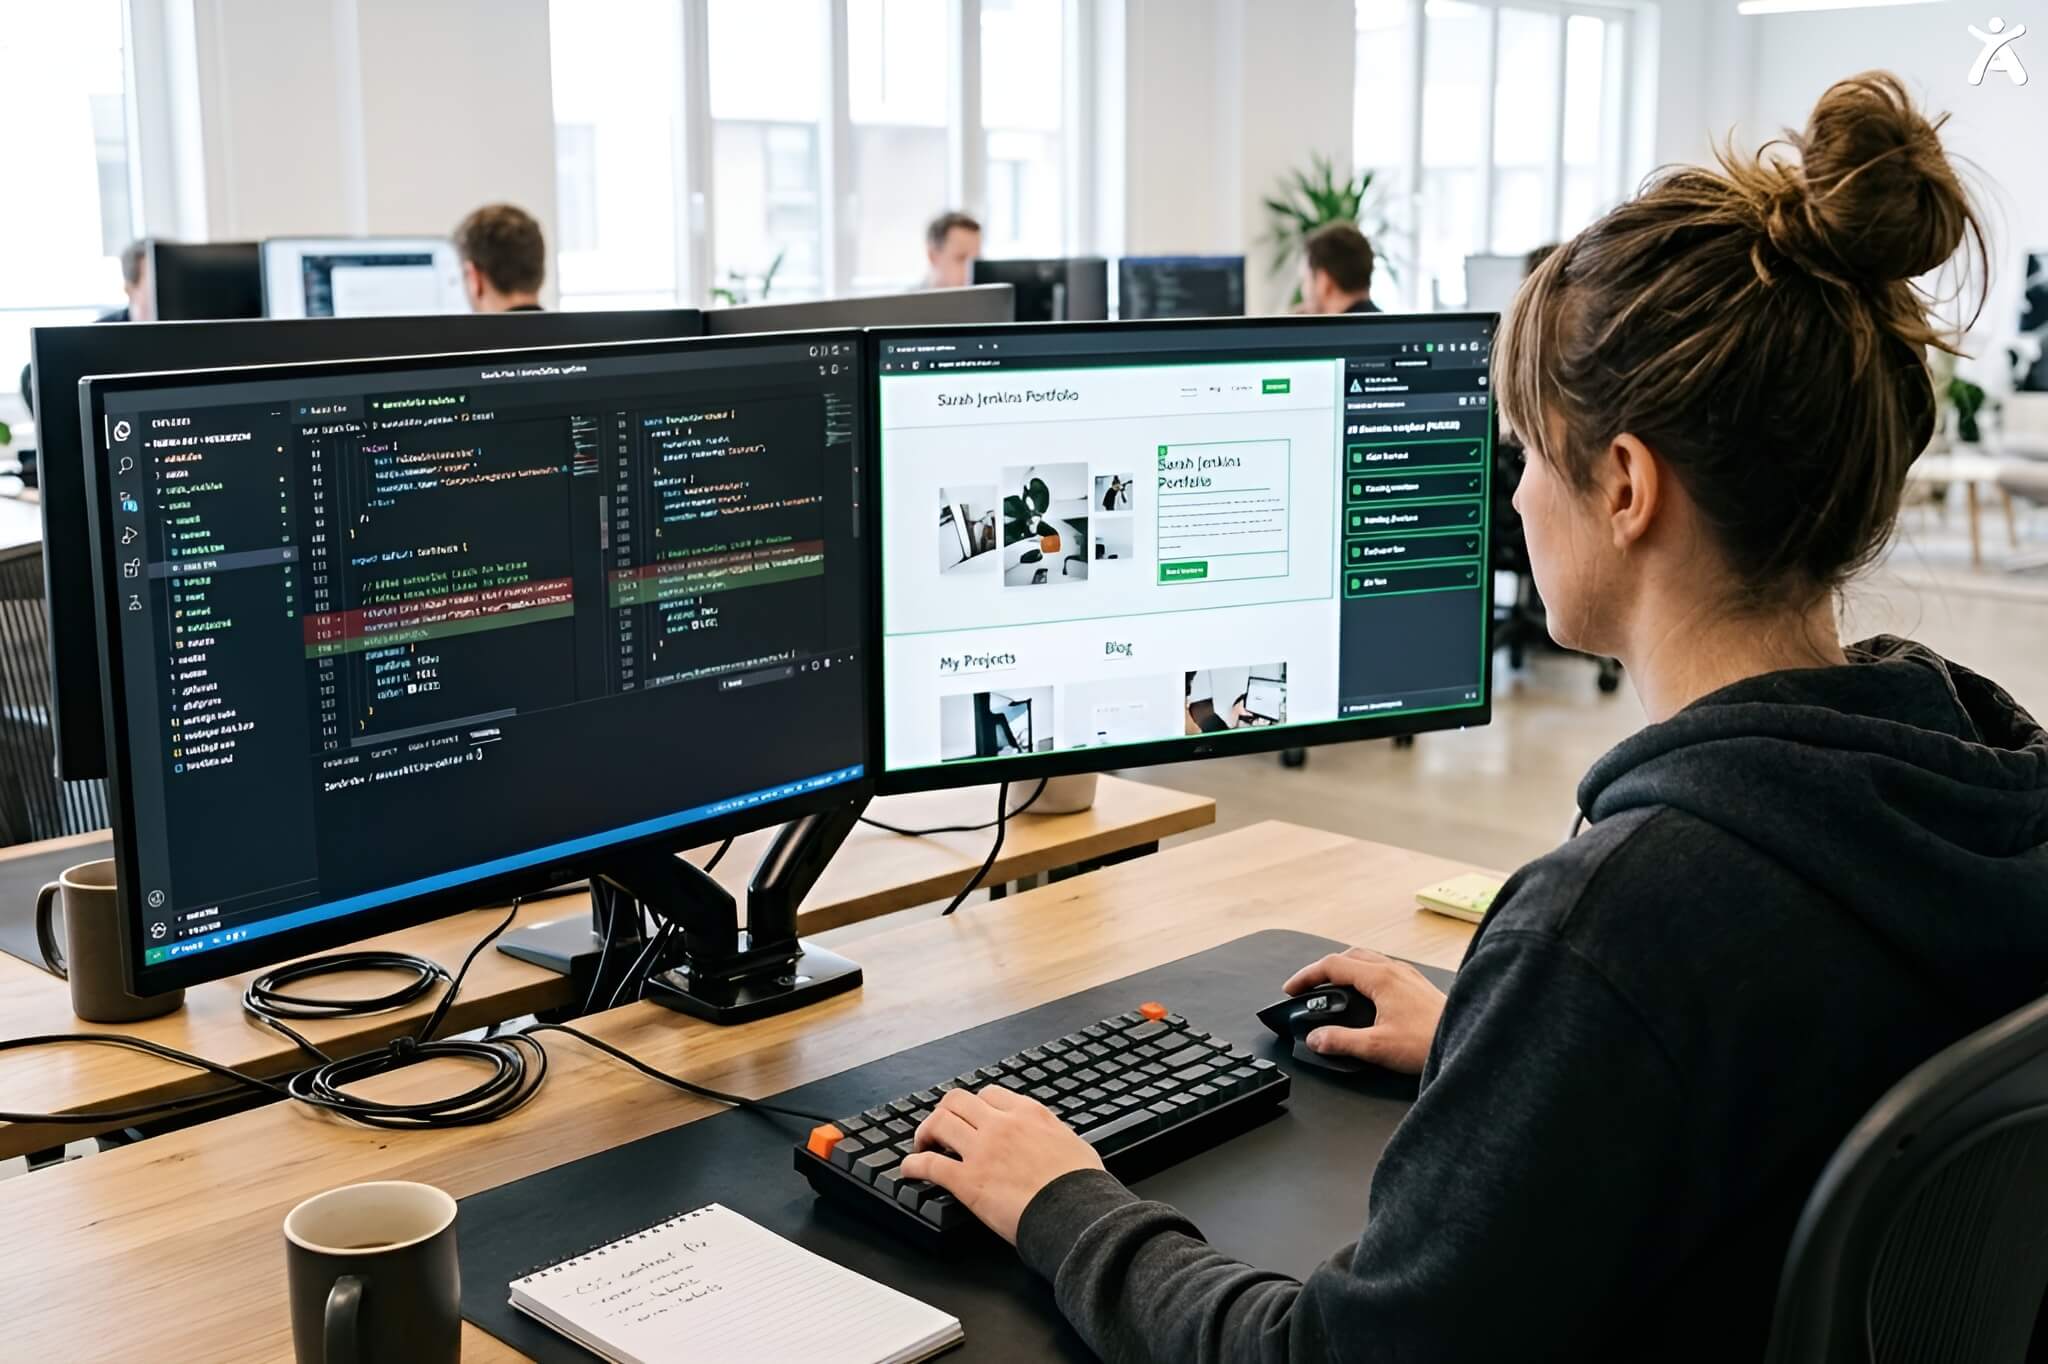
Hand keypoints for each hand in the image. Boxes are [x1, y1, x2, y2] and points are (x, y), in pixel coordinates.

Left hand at [901, 1085, 1104, 1244]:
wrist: (1076, 1213)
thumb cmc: (1081, 1186)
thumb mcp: (1073, 1144)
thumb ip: (1052, 1135)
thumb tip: (1051, 1140)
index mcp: (1028, 1114)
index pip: (990, 1095)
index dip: (974, 1106)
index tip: (970, 1117)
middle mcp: (1001, 1125)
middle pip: (957, 1101)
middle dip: (944, 1112)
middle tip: (939, 1129)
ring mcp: (982, 1151)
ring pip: (938, 1123)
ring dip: (924, 1133)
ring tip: (921, 1146)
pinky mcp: (968, 1181)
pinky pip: (929, 1164)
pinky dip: (913, 1165)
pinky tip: (909, 1170)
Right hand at [1282, 948, 1446, 1074]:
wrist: (1469, 1041)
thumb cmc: (1430, 1041)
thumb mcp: (1377, 1047)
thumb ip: (1341, 1041)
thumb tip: (1316, 1039)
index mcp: (1380, 977)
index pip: (1332, 965)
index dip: (1307, 976)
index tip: (1292, 989)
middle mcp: (1394, 970)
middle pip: (1349, 956)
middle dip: (1324, 969)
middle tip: (1309, 987)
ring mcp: (1408, 976)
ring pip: (1368, 960)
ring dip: (1345, 969)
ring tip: (1334, 988)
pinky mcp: (1418, 986)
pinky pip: (1384, 969)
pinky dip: (1364, 975)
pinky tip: (1367, 996)